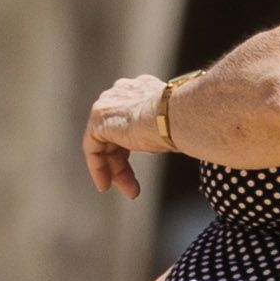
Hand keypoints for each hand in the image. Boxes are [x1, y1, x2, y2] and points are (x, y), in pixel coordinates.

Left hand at [83, 71, 170, 199]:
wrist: (177, 114)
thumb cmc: (186, 121)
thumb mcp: (175, 126)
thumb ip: (164, 129)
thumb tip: (179, 142)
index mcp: (144, 88)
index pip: (132, 118)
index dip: (135, 145)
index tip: (145, 162)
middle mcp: (123, 91)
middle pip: (116, 134)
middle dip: (124, 164)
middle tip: (135, 188)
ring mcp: (109, 103)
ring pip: (106, 144)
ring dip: (116, 171)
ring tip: (131, 192)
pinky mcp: (98, 118)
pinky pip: (93, 148)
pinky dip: (98, 168)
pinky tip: (105, 185)